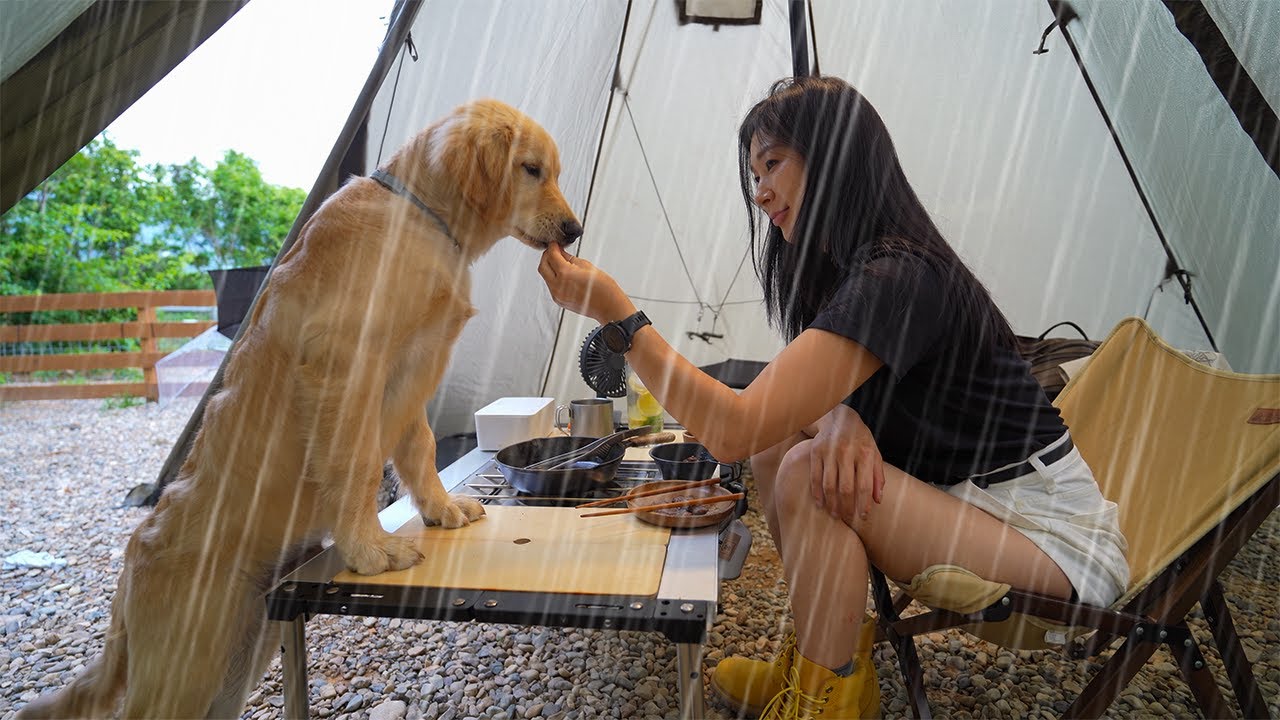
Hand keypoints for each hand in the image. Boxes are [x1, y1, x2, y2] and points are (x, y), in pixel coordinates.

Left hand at [537, 243, 634, 323]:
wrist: (610, 308)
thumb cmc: (605, 289)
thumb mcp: (588, 266)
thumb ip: (571, 259)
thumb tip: (561, 253)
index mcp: (566, 274)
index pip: (551, 256)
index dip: (552, 247)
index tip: (555, 244)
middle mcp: (558, 286)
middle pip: (542, 266)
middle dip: (547, 256)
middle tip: (555, 251)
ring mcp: (557, 295)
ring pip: (545, 276)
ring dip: (549, 267)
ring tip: (560, 262)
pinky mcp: (559, 301)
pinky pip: (551, 286)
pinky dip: (553, 277)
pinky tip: (563, 274)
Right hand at [807, 404, 884, 524]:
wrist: (839, 417)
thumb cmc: (860, 439)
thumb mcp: (874, 453)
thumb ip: (878, 476)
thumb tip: (877, 500)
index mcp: (865, 453)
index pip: (865, 485)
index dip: (864, 504)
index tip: (863, 517)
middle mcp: (847, 452)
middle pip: (845, 488)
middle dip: (846, 508)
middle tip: (847, 519)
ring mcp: (829, 451)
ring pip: (829, 485)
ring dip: (831, 504)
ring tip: (834, 515)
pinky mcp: (816, 451)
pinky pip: (815, 477)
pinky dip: (817, 493)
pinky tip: (820, 503)